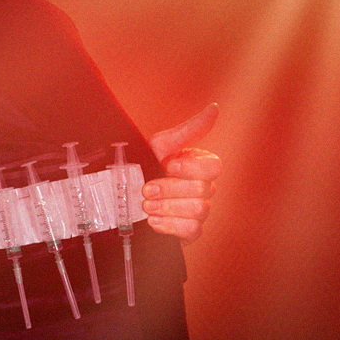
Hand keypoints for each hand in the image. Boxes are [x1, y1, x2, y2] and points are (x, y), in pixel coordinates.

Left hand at [142, 103, 222, 245]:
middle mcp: (205, 188)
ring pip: (198, 210)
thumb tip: (214, 107)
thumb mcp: (161, 145)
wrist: (124, 197)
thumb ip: (189, 129)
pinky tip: (152, 220)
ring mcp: (200, 211)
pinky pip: (191, 230)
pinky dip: (169, 225)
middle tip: (146, 189)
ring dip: (167, 207)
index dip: (189, 168)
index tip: (166, 166)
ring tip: (146, 205)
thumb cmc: (145, 165)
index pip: (213, 167)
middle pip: (202, 190)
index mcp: (201, 165)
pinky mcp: (190, 231)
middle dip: (169, 189)